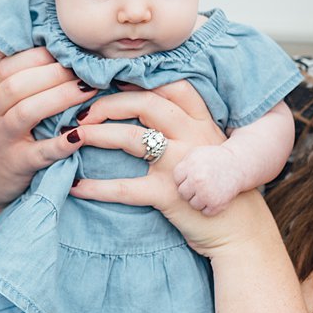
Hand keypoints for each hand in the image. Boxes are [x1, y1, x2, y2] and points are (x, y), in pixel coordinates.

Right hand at [0, 47, 93, 227]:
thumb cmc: (14, 136)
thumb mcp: (13, 107)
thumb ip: (34, 83)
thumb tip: (72, 54)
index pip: (12, 65)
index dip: (42, 55)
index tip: (70, 49)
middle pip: (19, 84)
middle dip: (55, 72)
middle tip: (86, 67)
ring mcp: (4, 139)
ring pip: (27, 111)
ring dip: (60, 97)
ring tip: (89, 89)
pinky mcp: (18, 165)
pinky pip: (39, 152)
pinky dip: (60, 143)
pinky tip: (80, 134)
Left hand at [70, 81, 277, 256]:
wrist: (240, 231)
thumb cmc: (220, 190)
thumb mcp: (210, 149)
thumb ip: (186, 129)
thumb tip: (147, 116)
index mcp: (202, 123)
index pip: (171, 86)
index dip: (138, 81)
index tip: (111, 83)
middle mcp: (193, 137)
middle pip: (147, 102)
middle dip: (109, 102)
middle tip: (83, 112)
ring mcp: (180, 165)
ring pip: (131, 137)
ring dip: (97, 134)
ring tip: (72, 137)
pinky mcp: (169, 195)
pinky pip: (124, 187)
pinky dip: (96, 187)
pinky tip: (76, 186)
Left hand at [172, 143, 240, 215]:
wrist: (239, 166)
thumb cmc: (214, 159)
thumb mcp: (194, 152)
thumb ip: (175, 159)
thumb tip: (150, 161)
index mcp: (190, 163)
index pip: (176, 178)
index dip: (185, 178)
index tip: (194, 175)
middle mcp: (197, 178)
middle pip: (182, 192)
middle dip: (190, 190)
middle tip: (203, 184)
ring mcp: (206, 193)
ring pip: (192, 203)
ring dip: (199, 199)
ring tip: (211, 190)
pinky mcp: (216, 205)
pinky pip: (204, 211)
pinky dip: (211, 207)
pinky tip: (218, 197)